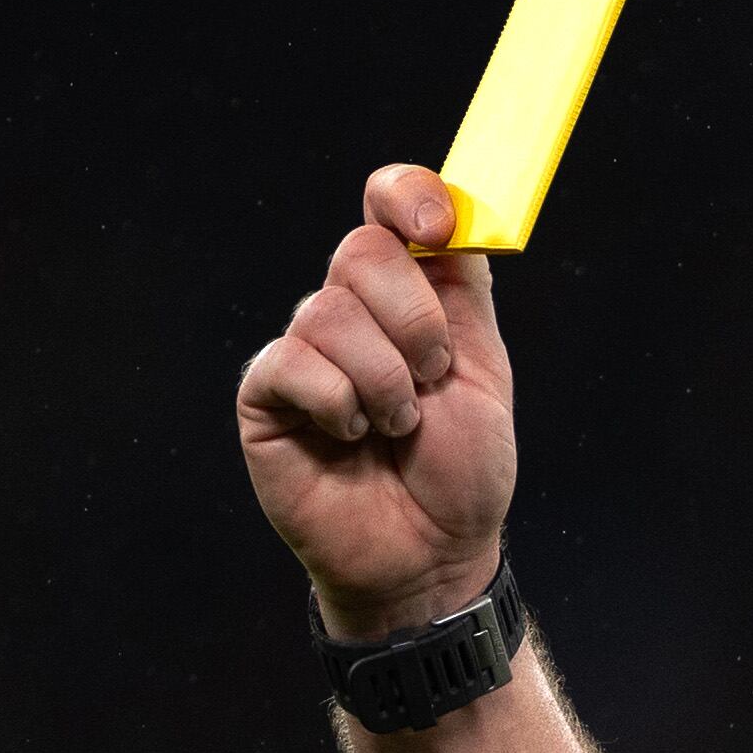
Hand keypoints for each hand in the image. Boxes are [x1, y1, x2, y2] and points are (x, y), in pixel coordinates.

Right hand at [234, 165, 516, 639]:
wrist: (433, 556)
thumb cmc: (461, 474)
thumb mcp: (485, 372)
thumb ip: (463, 291)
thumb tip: (454, 212)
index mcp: (408, 295)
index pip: (388, 205)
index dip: (407, 197)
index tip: (433, 228)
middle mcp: (352, 312)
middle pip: (361, 251)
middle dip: (414, 323)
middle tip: (430, 383)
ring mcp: (305, 351)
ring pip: (330, 312)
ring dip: (383, 381)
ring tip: (395, 429)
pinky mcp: (266, 395)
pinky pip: (293, 363)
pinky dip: (338, 403)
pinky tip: (350, 438)